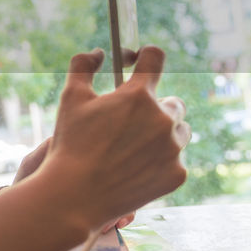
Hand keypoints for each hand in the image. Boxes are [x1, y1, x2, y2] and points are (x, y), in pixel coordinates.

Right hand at [37, 46, 187, 234]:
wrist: (75, 197)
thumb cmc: (70, 144)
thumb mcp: (70, 98)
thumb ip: (83, 65)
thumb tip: (98, 53)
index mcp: (138, 95)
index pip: (155, 58)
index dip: (147, 55)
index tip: (141, 59)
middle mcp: (163, 118)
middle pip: (173, 102)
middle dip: (156, 108)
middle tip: (132, 122)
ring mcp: (173, 149)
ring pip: (180, 132)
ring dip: (164, 135)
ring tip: (135, 148)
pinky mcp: (177, 175)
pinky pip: (176, 161)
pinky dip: (161, 163)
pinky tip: (136, 171)